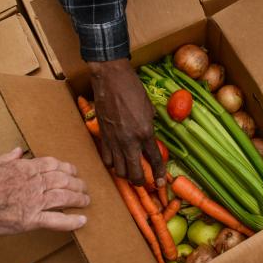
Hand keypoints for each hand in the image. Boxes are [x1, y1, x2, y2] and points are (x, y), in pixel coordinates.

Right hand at [0, 148, 89, 240]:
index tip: (73, 170)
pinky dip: (71, 221)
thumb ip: (8, 158)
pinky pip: (56, 220)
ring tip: (86, 200)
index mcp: (25, 168)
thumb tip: (18, 150)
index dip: (66, 168)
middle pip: (63, 180)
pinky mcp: (30, 220)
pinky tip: (82, 221)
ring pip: (64, 197)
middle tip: (84, 186)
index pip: (53, 165)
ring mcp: (34, 201)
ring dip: (78, 198)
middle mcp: (34, 183)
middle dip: (77, 183)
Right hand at [88, 58, 165, 186]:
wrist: (111, 79)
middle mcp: (129, 140)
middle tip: (144, 181)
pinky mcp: (102, 137)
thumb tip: (149, 139)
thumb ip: (150, 126)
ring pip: (119, 170)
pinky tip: (117, 160)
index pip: (155, 160)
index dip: (159, 174)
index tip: (161, 183)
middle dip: (140, 182)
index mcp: (145, 132)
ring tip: (131, 171)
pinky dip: (112, 164)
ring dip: (126, 174)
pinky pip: (106, 159)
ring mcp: (114, 140)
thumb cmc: (133, 90)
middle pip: (134, 173)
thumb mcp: (149, 108)